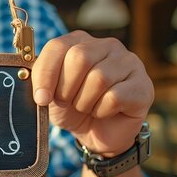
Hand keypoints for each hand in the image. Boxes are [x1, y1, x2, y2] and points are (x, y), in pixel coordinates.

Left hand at [32, 30, 153, 156]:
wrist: (96, 134)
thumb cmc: (71, 108)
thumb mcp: (49, 93)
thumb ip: (40, 81)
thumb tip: (33, 83)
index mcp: (79, 42)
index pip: (58, 46)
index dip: (46, 74)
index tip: (41, 98)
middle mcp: (107, 46)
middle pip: (80, 57)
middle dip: (66, 88)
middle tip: (67, 103)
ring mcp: (129, 63)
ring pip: (99, 78)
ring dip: (84, 102)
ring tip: (86, 107)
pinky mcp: (143, 85)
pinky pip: (115, 96)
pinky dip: (102, 111)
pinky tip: (103, 112)